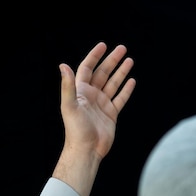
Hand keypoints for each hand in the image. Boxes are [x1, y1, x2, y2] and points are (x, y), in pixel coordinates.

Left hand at [53, 42, 135, 195]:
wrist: (87, 150)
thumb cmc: (76, 129)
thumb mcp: (70, 105)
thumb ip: (67, 86)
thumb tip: (63, 65)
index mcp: (81, 91)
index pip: (88, 68)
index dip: (95, 56)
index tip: (103, 45)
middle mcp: (91, 96)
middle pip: (103, 73)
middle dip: (112, 60)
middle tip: (123, 48)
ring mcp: (102, 104)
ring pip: (113, 84)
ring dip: (121, 72)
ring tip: (130, 60)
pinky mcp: (111, 114)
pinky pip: (120, 98)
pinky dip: (126, 90)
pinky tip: (132, 81)